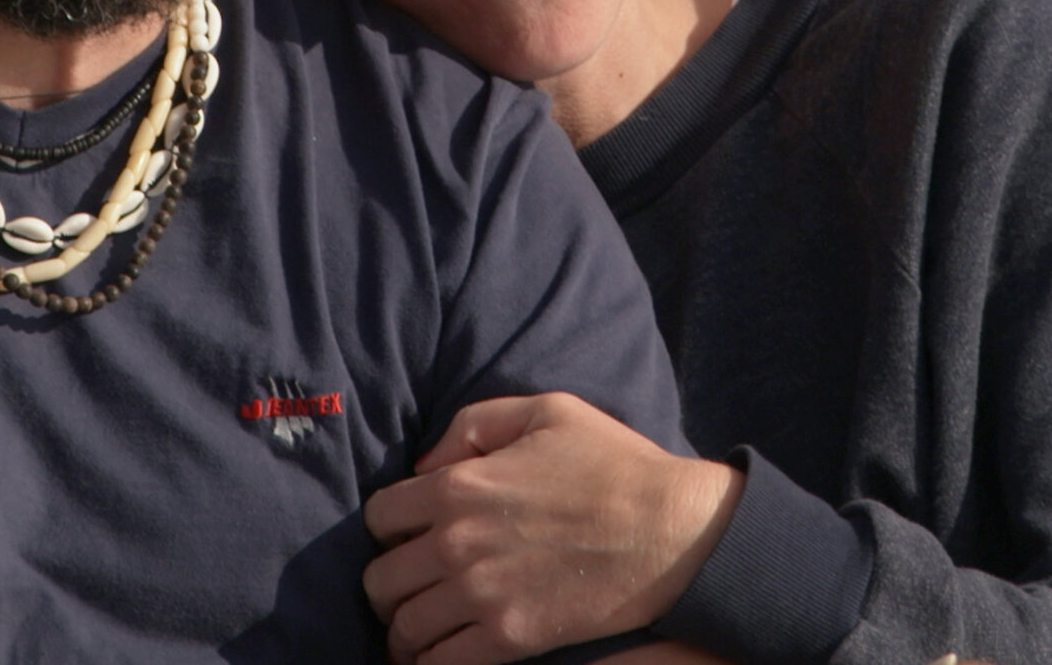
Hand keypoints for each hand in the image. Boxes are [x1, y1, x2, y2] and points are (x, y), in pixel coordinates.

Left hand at [363, 393, 744, 664]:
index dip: (388, 529)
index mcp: (458, 486)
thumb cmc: (615, 464)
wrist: (672, 529)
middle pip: (380, 580)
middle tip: (410, 588)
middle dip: (389, 585)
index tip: (406, 538)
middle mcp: (457, 542)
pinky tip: (442, 654)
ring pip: (404, 628)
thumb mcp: (544, 412)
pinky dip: (430, 662)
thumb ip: (473, 425)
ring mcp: (481, 595)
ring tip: (419, 630)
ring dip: (405, 630)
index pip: (379, 517)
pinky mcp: (510, 638)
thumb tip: (425, 465)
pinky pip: (440, 663)